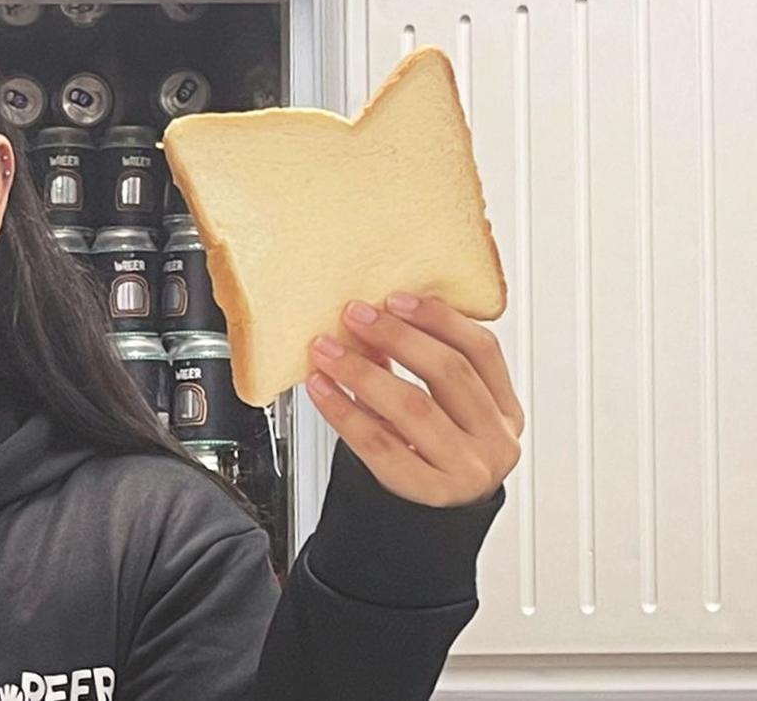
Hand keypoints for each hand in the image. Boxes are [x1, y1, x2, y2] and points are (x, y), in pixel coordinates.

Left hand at [305, 292, 525, 507]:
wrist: (426, 529)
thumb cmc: (432, 460)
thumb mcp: (440, 414)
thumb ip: (413, 371)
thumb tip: (369, 323)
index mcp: (505, 412)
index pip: (482, 352)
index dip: (440, 320)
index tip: (397, 298)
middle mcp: (494, 440)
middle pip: (448, 373)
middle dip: (397, 337)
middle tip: (355, 315)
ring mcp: (466, 469)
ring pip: (413, 406)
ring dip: (363, 371)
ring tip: (327, 351)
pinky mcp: (428, 492)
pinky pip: (378, 443)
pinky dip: (343, 411)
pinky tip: (322, 389)